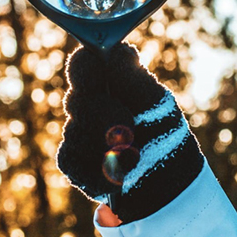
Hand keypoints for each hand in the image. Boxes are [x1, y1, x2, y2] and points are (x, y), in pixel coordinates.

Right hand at [56, 42, 203, 222]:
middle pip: (77, 99)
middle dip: (104, 115)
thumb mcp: (157, 105)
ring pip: (74, 131)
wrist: (167, 187)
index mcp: (110, 82)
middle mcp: (90, 104)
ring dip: (105, 146)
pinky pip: (70, 158)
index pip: (83, 64)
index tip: (98, 78)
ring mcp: (78, 132)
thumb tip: (118, 50)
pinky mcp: (73, 161)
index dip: (85, 69)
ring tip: (133, 158)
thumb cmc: (165, 137)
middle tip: (129, 129)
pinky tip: (116, 175)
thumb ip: (135, 79)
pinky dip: (95, 169)